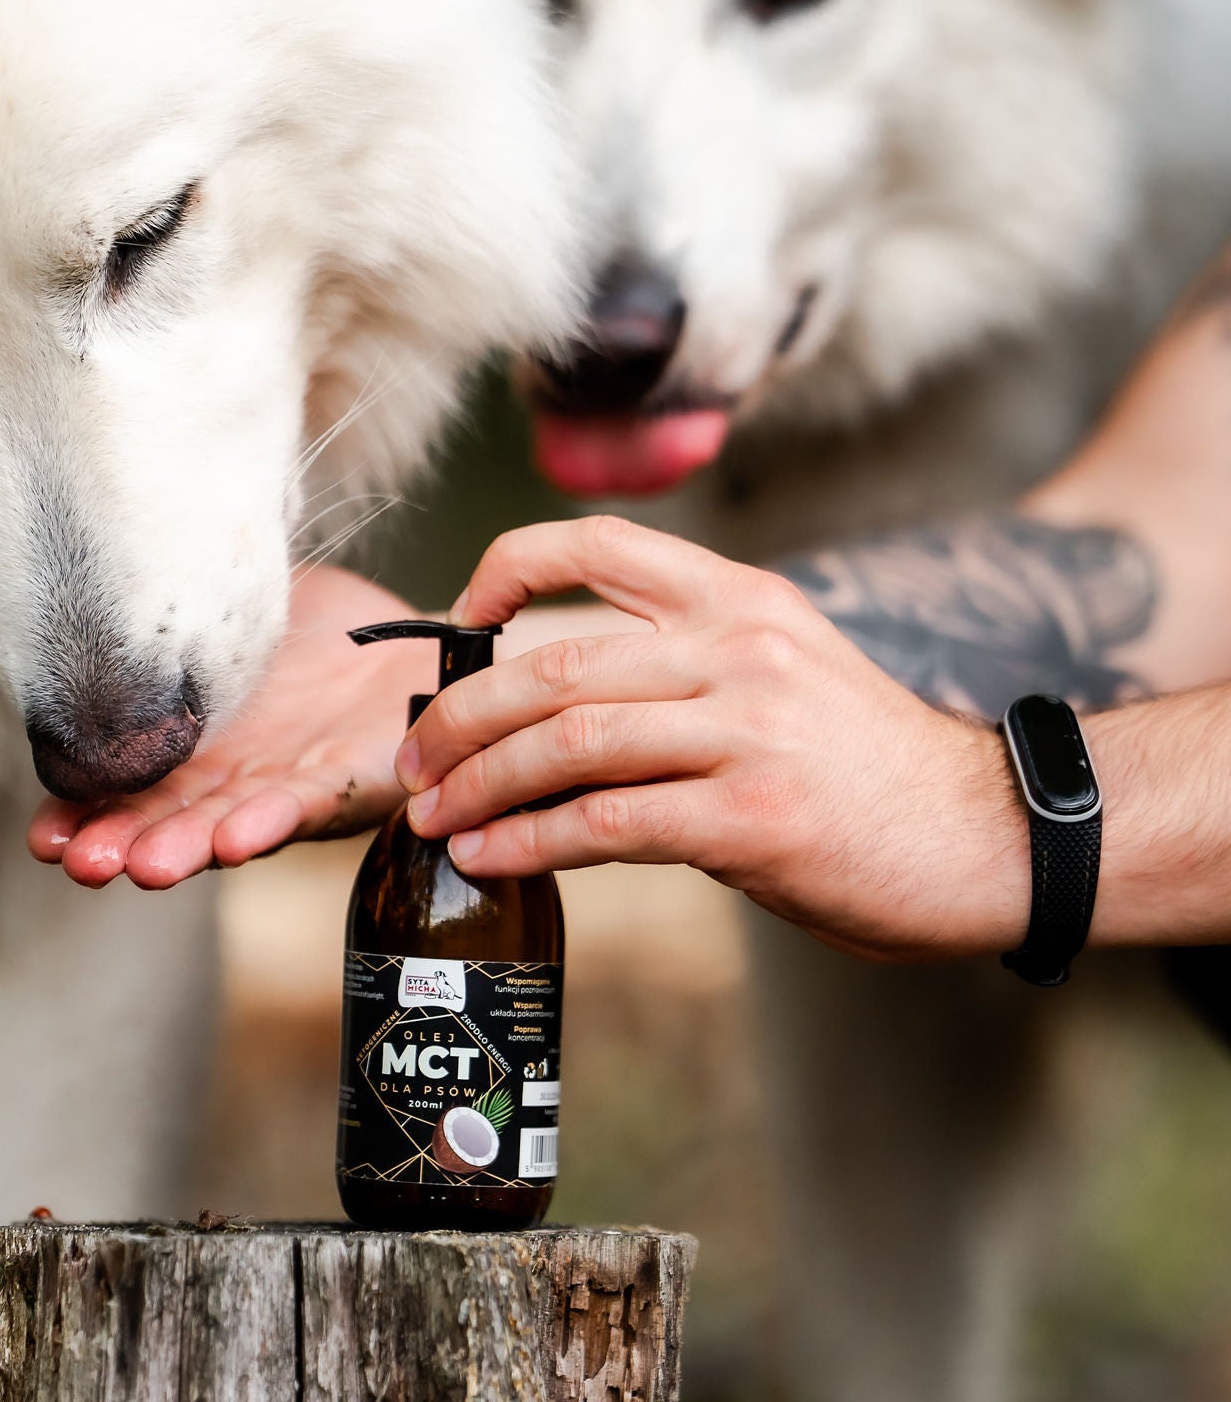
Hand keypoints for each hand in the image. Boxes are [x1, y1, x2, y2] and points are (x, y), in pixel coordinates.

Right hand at [24, 564, 434, 887]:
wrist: (399, 656)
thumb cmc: (289, 654)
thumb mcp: (172, 624)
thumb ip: (80, 635)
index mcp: (173, 756)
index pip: (113, 797)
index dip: (79, 820)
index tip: (43, 839)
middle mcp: (218, 784)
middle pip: (161, 823)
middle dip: (123, 847)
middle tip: (84, 864)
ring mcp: (277, 789)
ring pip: (224, 827)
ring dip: (186, 850)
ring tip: (149, 868)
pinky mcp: (339, 784)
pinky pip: (302, 807)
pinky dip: (270, 823)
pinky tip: (239, 838)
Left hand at [395, 518, 1027, 961]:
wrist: (988, 835)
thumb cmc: (872, 772)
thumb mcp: (784, 681)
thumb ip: (683, 680)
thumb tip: (553, 725)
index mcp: (741, 600)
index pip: (598, 543)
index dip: (506, 569)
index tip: (456, 622)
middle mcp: (739, 649)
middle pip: (553, 664)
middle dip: (459, 717)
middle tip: (413, 763)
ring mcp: (748, 729)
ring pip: (566, 743)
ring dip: (478, 785)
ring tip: (434, 819)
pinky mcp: (753, 814)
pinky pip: (609, 823)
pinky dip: (531, 841)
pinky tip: (492, 858)